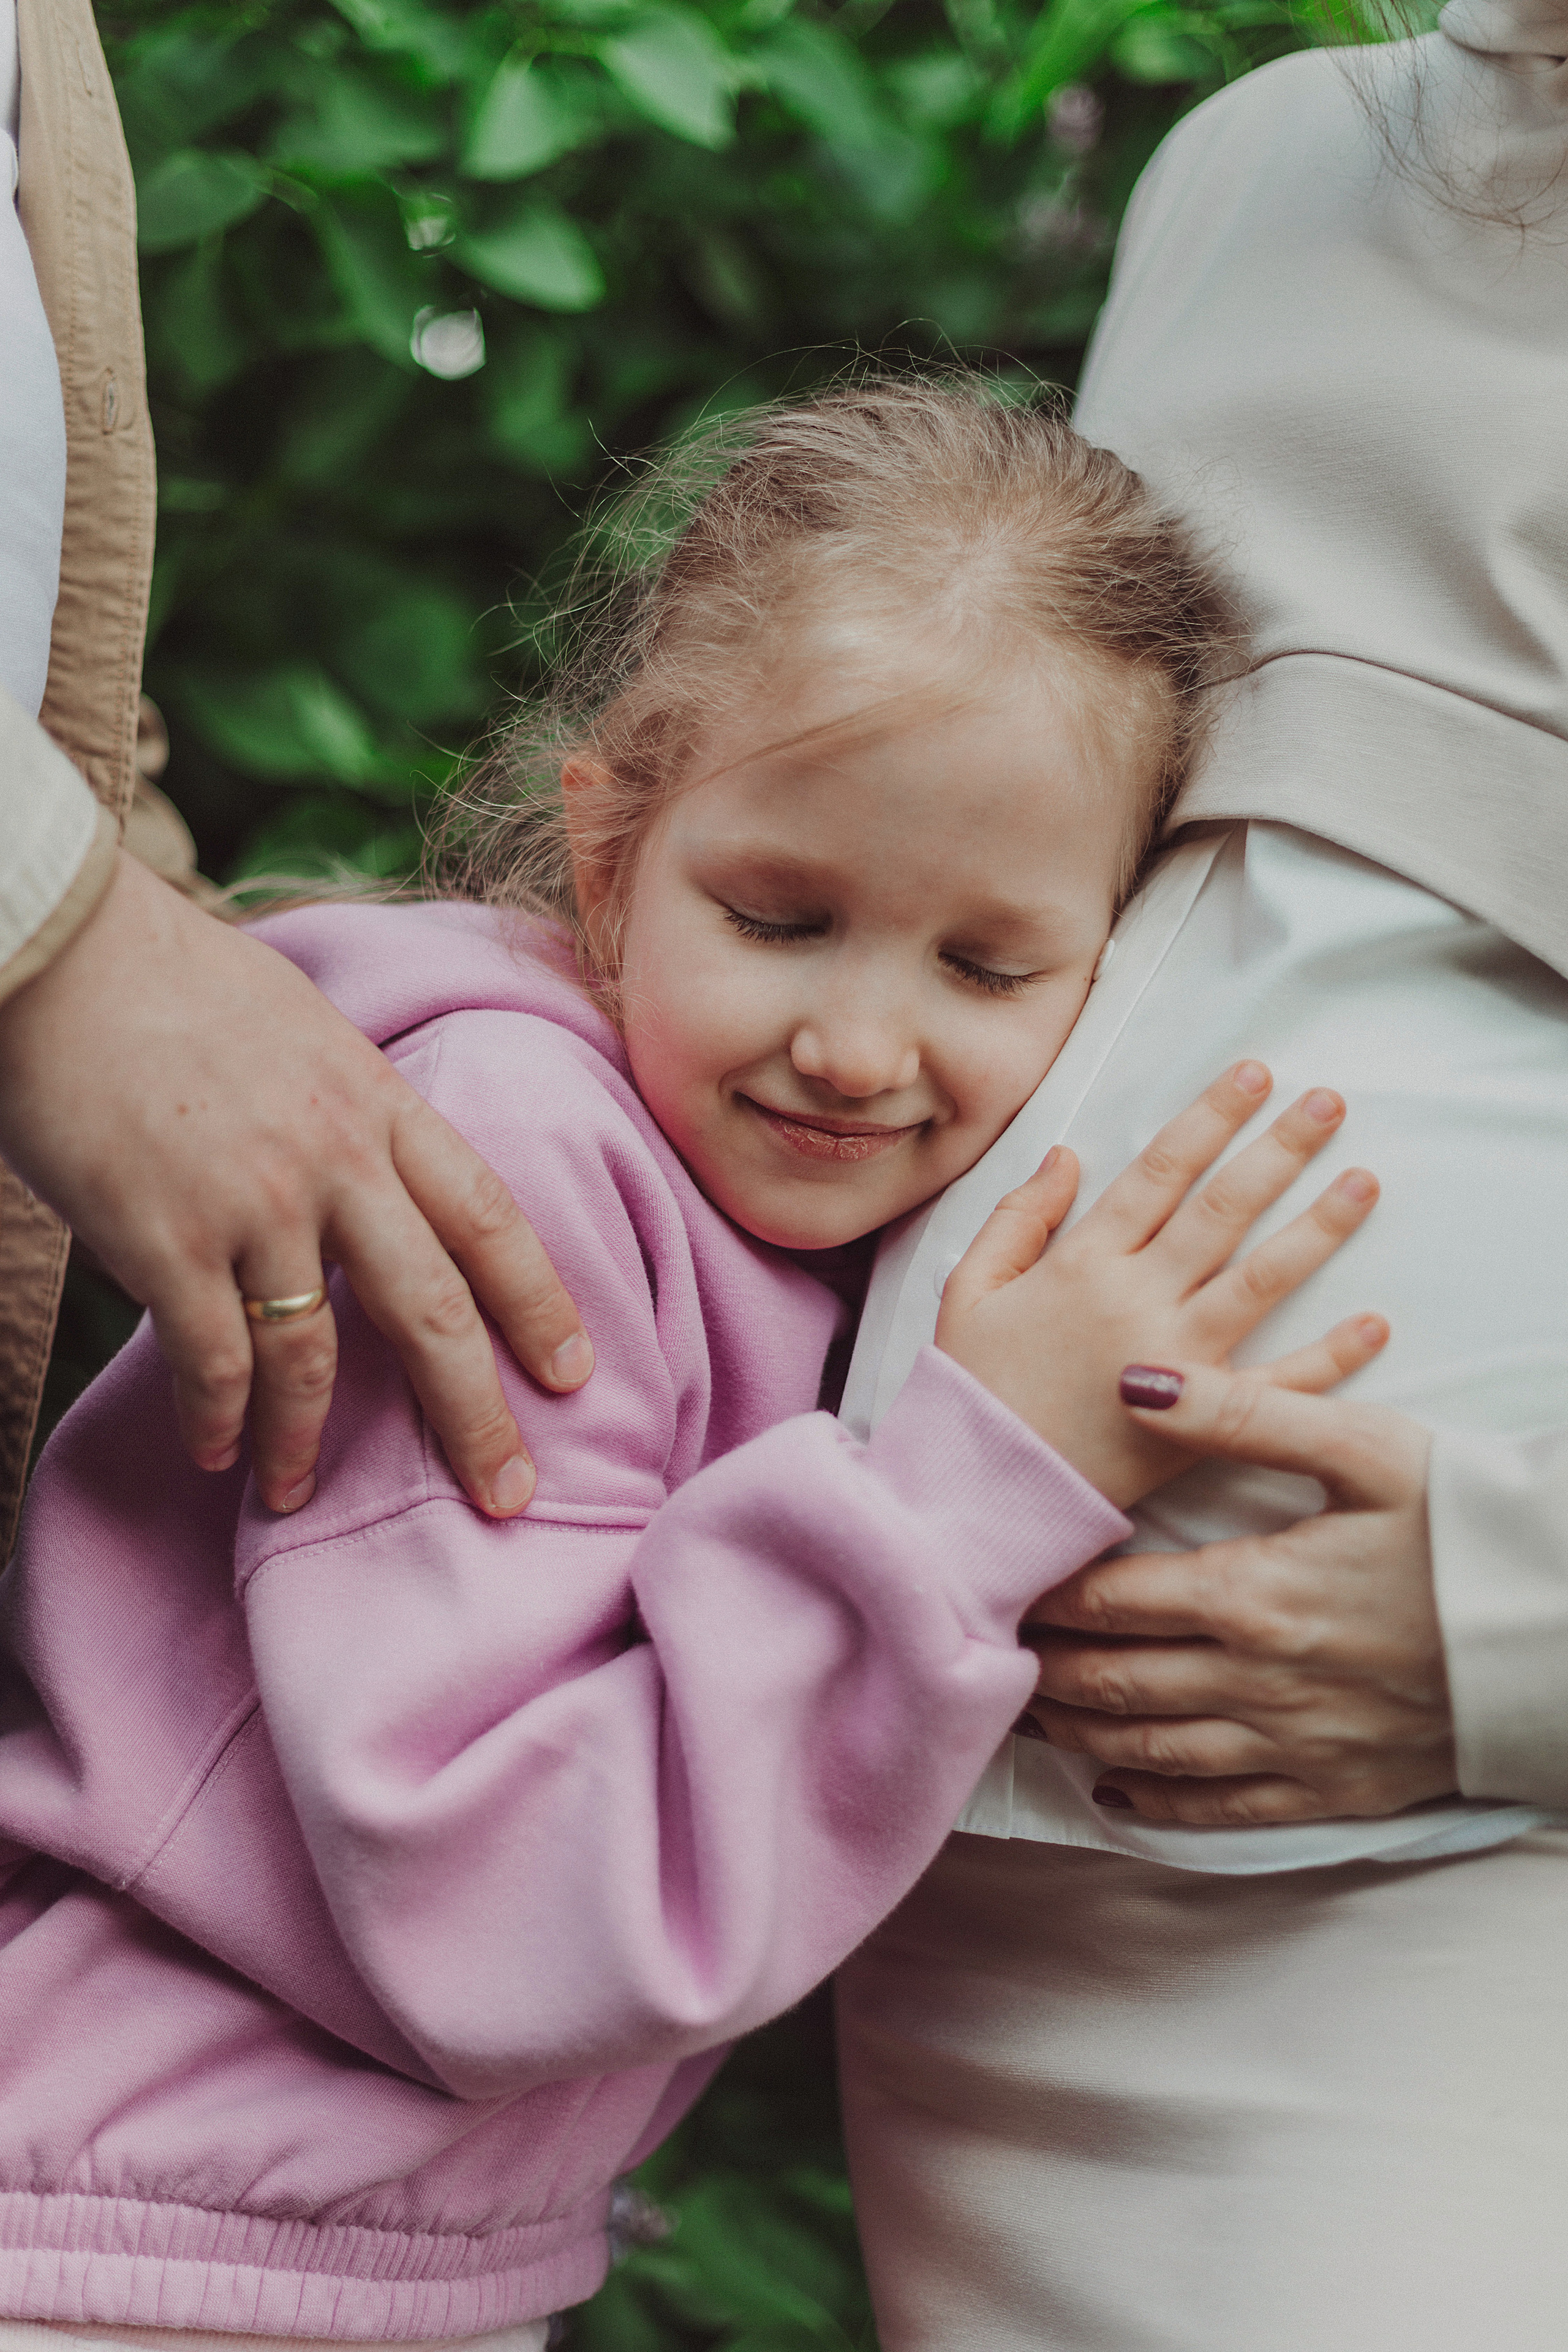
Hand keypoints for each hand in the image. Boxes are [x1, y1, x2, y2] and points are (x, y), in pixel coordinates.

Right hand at [0, 853, 592, 1516]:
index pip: (488, 1216)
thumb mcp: (305, 1028)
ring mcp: (255, 1202)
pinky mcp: (168, 1237)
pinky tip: (216, 1449)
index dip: (540, 1302)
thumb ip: (349, 1104)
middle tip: (506, 1493)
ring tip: (296, 1494)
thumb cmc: (174, 980)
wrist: (64, 949)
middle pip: (433, 1308)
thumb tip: (366, 1163)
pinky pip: (213, 1357)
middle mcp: (336, 1158)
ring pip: (314, 1355)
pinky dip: (220, 1417)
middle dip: (476, 1414)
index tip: (574, 1373)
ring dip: (307, 1441)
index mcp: (378, 1102)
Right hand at [935, 1060, 1384, 1508]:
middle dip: (1279, 1149)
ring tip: (1365, 1181)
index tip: (1253, 1075)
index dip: (1208, 1117)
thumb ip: (1016, 1218)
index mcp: (1082, 1263)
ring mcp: (1178, 1360)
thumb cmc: (969, 1393)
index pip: (1159, 1171)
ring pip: (1261, 1278)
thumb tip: (1066, 1154)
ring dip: (1318, 1227)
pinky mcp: (1203, 1424)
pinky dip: (1330, 1357)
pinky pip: (1279, 1384)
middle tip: (1329, 1103)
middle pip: (1222, 1208)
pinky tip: (1375, 1324)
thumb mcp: (967, 1290)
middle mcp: (1137, 1300)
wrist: (979, 1494)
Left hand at [1023, 1361, 1455, 1823]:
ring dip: (1080, 1733)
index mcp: (1253, 1595)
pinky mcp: (1335, 1790)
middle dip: (1043, 1671)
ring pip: (1151, 1750)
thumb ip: (1242, 1411)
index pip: (1110, 1600)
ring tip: (1029, 1712)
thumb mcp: (1363, 1447)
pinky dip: (1157, 1804)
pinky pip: (1222, 1810)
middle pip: (1113, 1683)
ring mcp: (1296, 1746)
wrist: (1565, 1629)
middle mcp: (1259, 1682)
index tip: (1000, 1583)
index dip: (1045, 1594)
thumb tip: (1135, 1378)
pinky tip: (1116, 1789)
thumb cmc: (1466, 1526)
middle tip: (988, 1654)